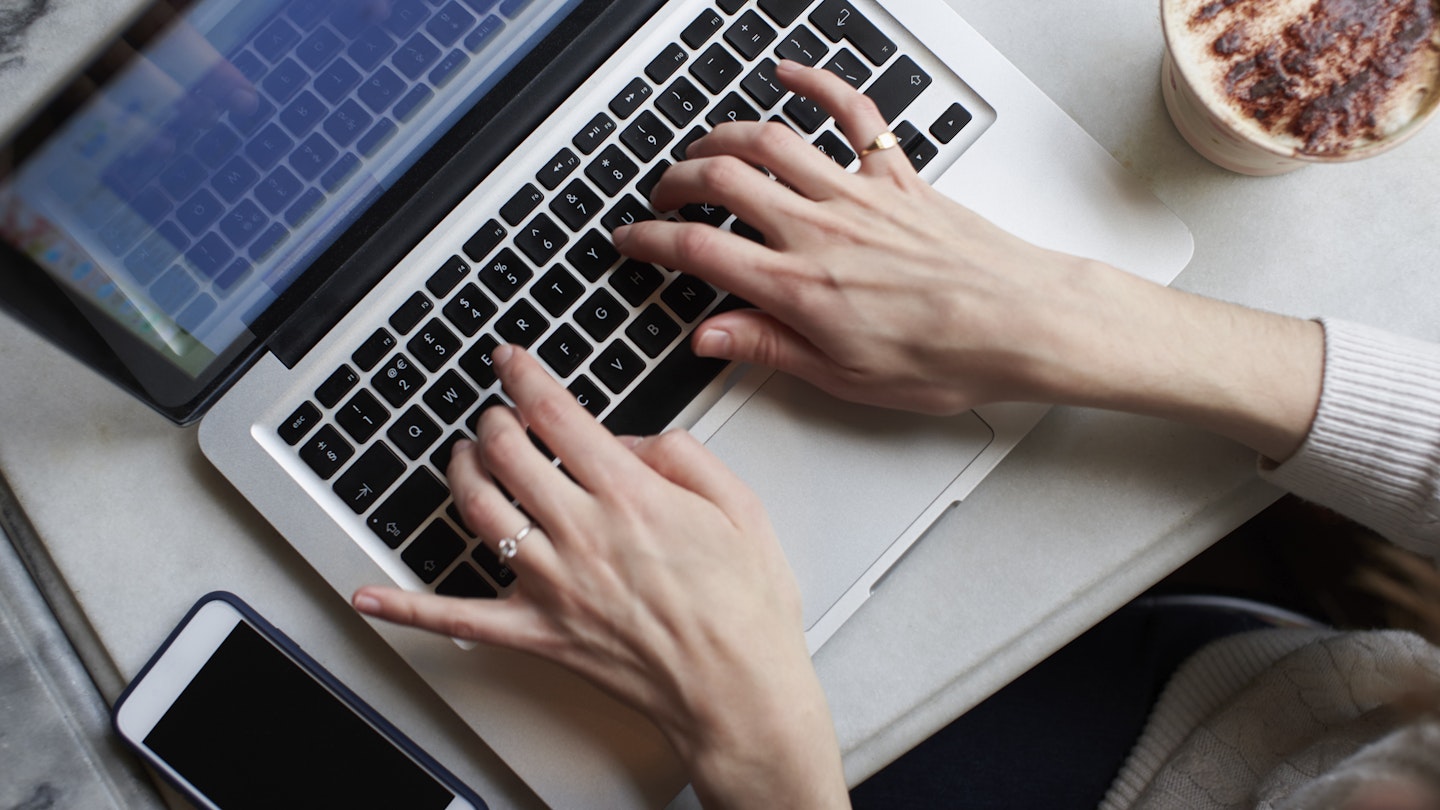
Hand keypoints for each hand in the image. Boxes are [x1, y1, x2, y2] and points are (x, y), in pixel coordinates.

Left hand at [353, 346, 846, 807]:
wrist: (739, 693)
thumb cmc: (746, 610)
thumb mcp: (740, 507)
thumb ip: (684, 456)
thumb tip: (633, 440)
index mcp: (630, 497)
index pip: (556, 414)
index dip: (524, 376)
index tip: (511, 361)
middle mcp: (582, 535)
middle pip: (508, 453)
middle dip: (494, 420)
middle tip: (496, 411)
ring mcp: (553, 585)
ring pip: (479, 512)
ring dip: (462, 473)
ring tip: (465, 457)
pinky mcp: (538, 633)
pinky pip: (459, 618)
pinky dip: (408, 607)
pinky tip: (372, 595)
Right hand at [615, 60, 1107, 414]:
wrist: (1025, 323)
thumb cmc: (948, 357)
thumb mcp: (844, 379)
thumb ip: (769, 349)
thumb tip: (709, 337)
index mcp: (801, 286)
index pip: (699, 250)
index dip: (650, 242)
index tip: (629, 242)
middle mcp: (821, 229)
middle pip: (722, 181)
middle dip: (675, 183)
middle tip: (661, 199)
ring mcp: (859, 195)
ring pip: (771, 141)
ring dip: (723, 137)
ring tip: (703, 151)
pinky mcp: (898, 178)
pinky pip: (853, 113)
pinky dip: (819, 84)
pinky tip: (791, 74)